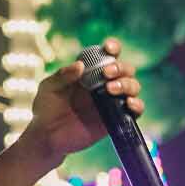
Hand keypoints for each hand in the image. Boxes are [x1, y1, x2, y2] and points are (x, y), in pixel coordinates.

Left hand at [28, 36, 142, 164]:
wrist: (46, 137)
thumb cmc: (46, 109)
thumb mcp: (48, 88)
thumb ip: (62, 75)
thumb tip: (80, 65)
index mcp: (90, 72)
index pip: (109, 55)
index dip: (113, 48)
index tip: (109, 48)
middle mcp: (104, 85)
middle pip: (125, 69)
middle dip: (120, 68)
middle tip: (106, 74)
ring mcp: (111, 102)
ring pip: (133, 87)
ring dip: (127, 84)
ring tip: (110, 89)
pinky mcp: (115, 120)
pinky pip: (135, 110)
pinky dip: (137, 105)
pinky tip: (128, 104)